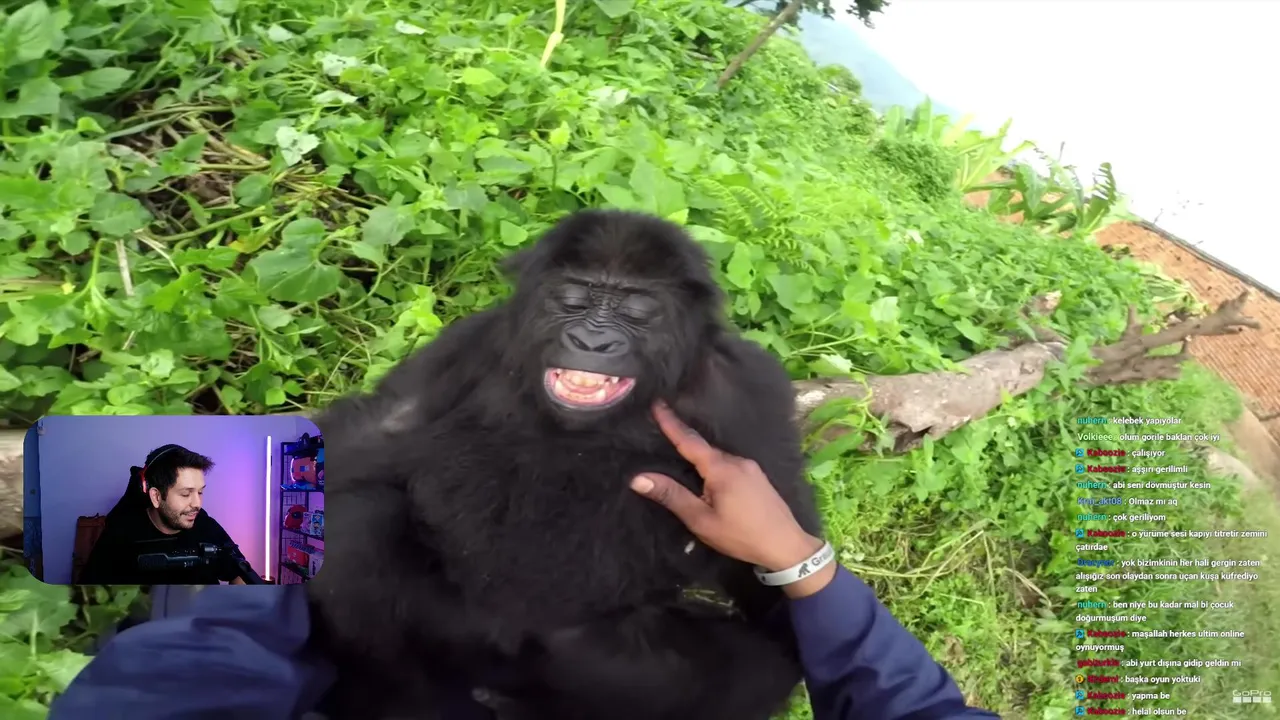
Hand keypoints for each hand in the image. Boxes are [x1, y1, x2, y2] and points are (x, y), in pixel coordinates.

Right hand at [630, 402, 831, 594]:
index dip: (671, 422)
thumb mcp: (702, 520)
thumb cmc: (741, 535)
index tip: (657, 403)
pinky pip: (729, 464)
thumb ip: (672, 496)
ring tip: (680, 455)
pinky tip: (708, 476)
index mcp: (721, 468)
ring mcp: (750, 467)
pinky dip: (713, 465)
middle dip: (683, 439)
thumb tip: (638, 478)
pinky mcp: (757, 477)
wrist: (786, 546)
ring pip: (717, 457)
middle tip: (661, 428)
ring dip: (699, 457)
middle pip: (704, 448)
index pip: (689, 440)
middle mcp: (737, 460)